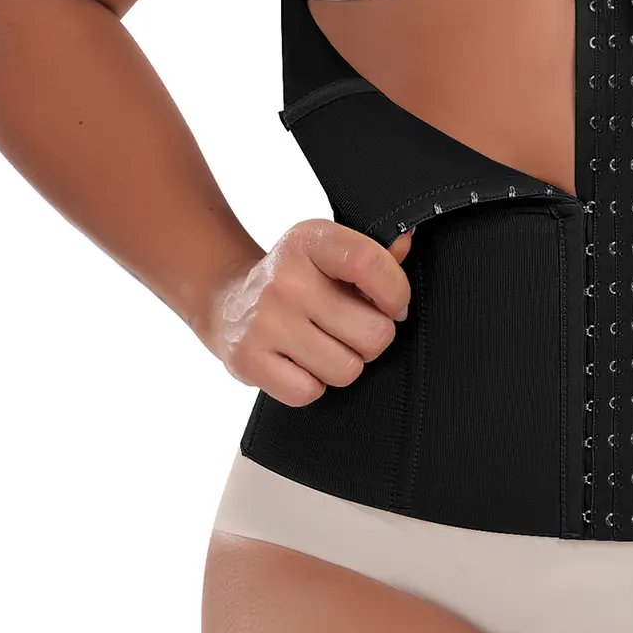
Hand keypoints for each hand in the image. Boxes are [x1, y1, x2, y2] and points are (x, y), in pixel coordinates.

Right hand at [196, 220, 414, 405]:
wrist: (228, 300)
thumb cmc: (295, 278)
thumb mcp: (328, 253)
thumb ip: (373, 253)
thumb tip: (405, 241)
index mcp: (309, 241)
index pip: (371, 264)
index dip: (396, 293)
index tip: (392, 305)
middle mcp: (285, 279)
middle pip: (372, 333)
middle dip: (372, 338)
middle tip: (351, 329)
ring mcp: (264, 321)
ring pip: (346, 369)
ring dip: (343, 363)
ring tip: (324, 344)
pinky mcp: (248, 359)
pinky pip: (310, 392)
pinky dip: (311, 384)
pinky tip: (299, 361)